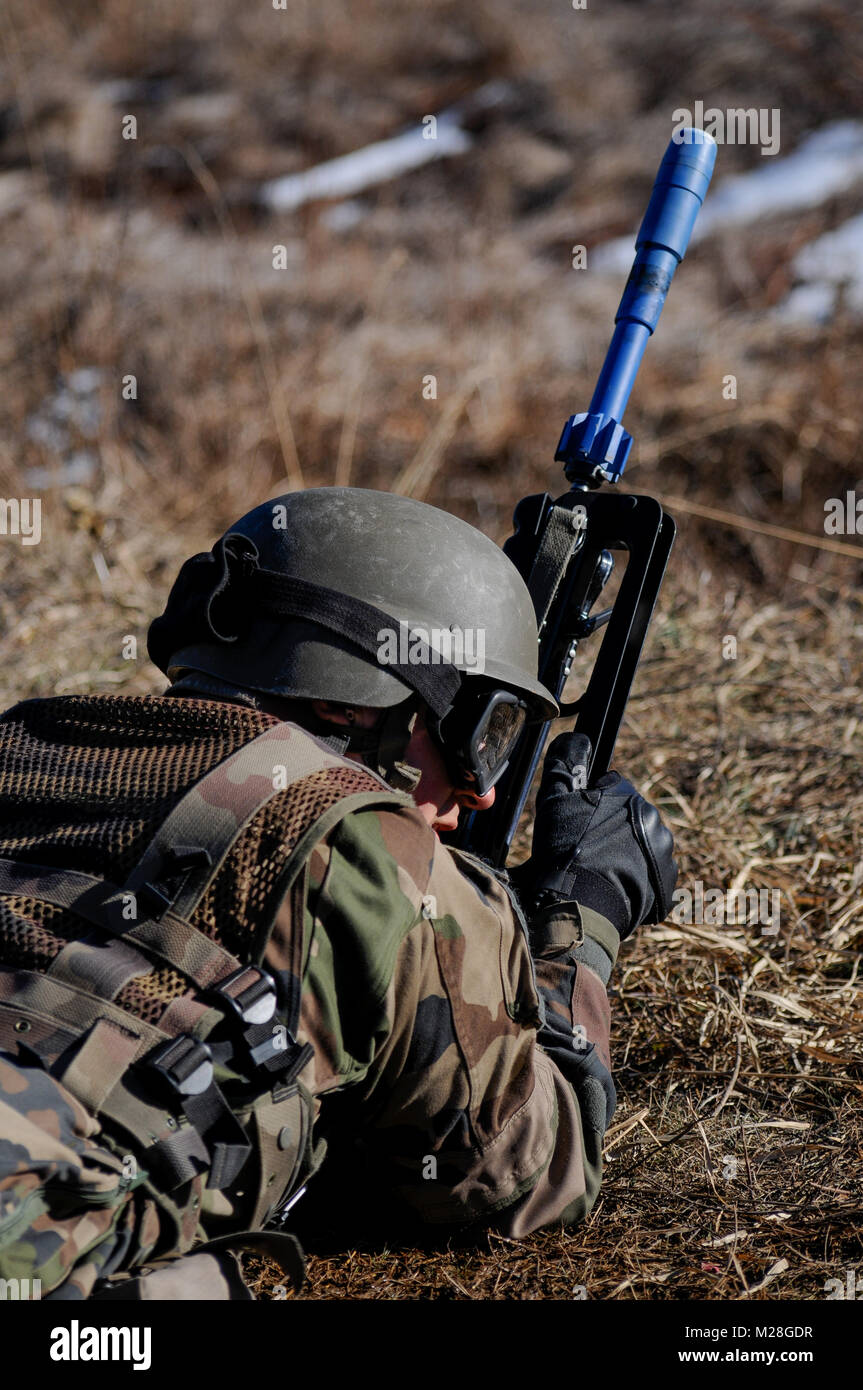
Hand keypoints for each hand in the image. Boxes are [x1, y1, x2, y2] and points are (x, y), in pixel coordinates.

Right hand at [510, 731, 676, 938]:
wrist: (582, 906)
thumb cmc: (566, 852)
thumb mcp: (553, 802)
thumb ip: (563, 766)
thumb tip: (575, 739)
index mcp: (629, 797)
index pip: (610, 790)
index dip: (590, 806)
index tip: (578, 825)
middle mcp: (654, 821)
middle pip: (628, 819)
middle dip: (610, 829)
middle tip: (586, 850)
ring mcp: (664, 854)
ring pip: (641, 846)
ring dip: (624, 854)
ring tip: (599, 871)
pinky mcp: (667, 883)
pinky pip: (650, 874)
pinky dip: (635, 878)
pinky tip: (614, 886)